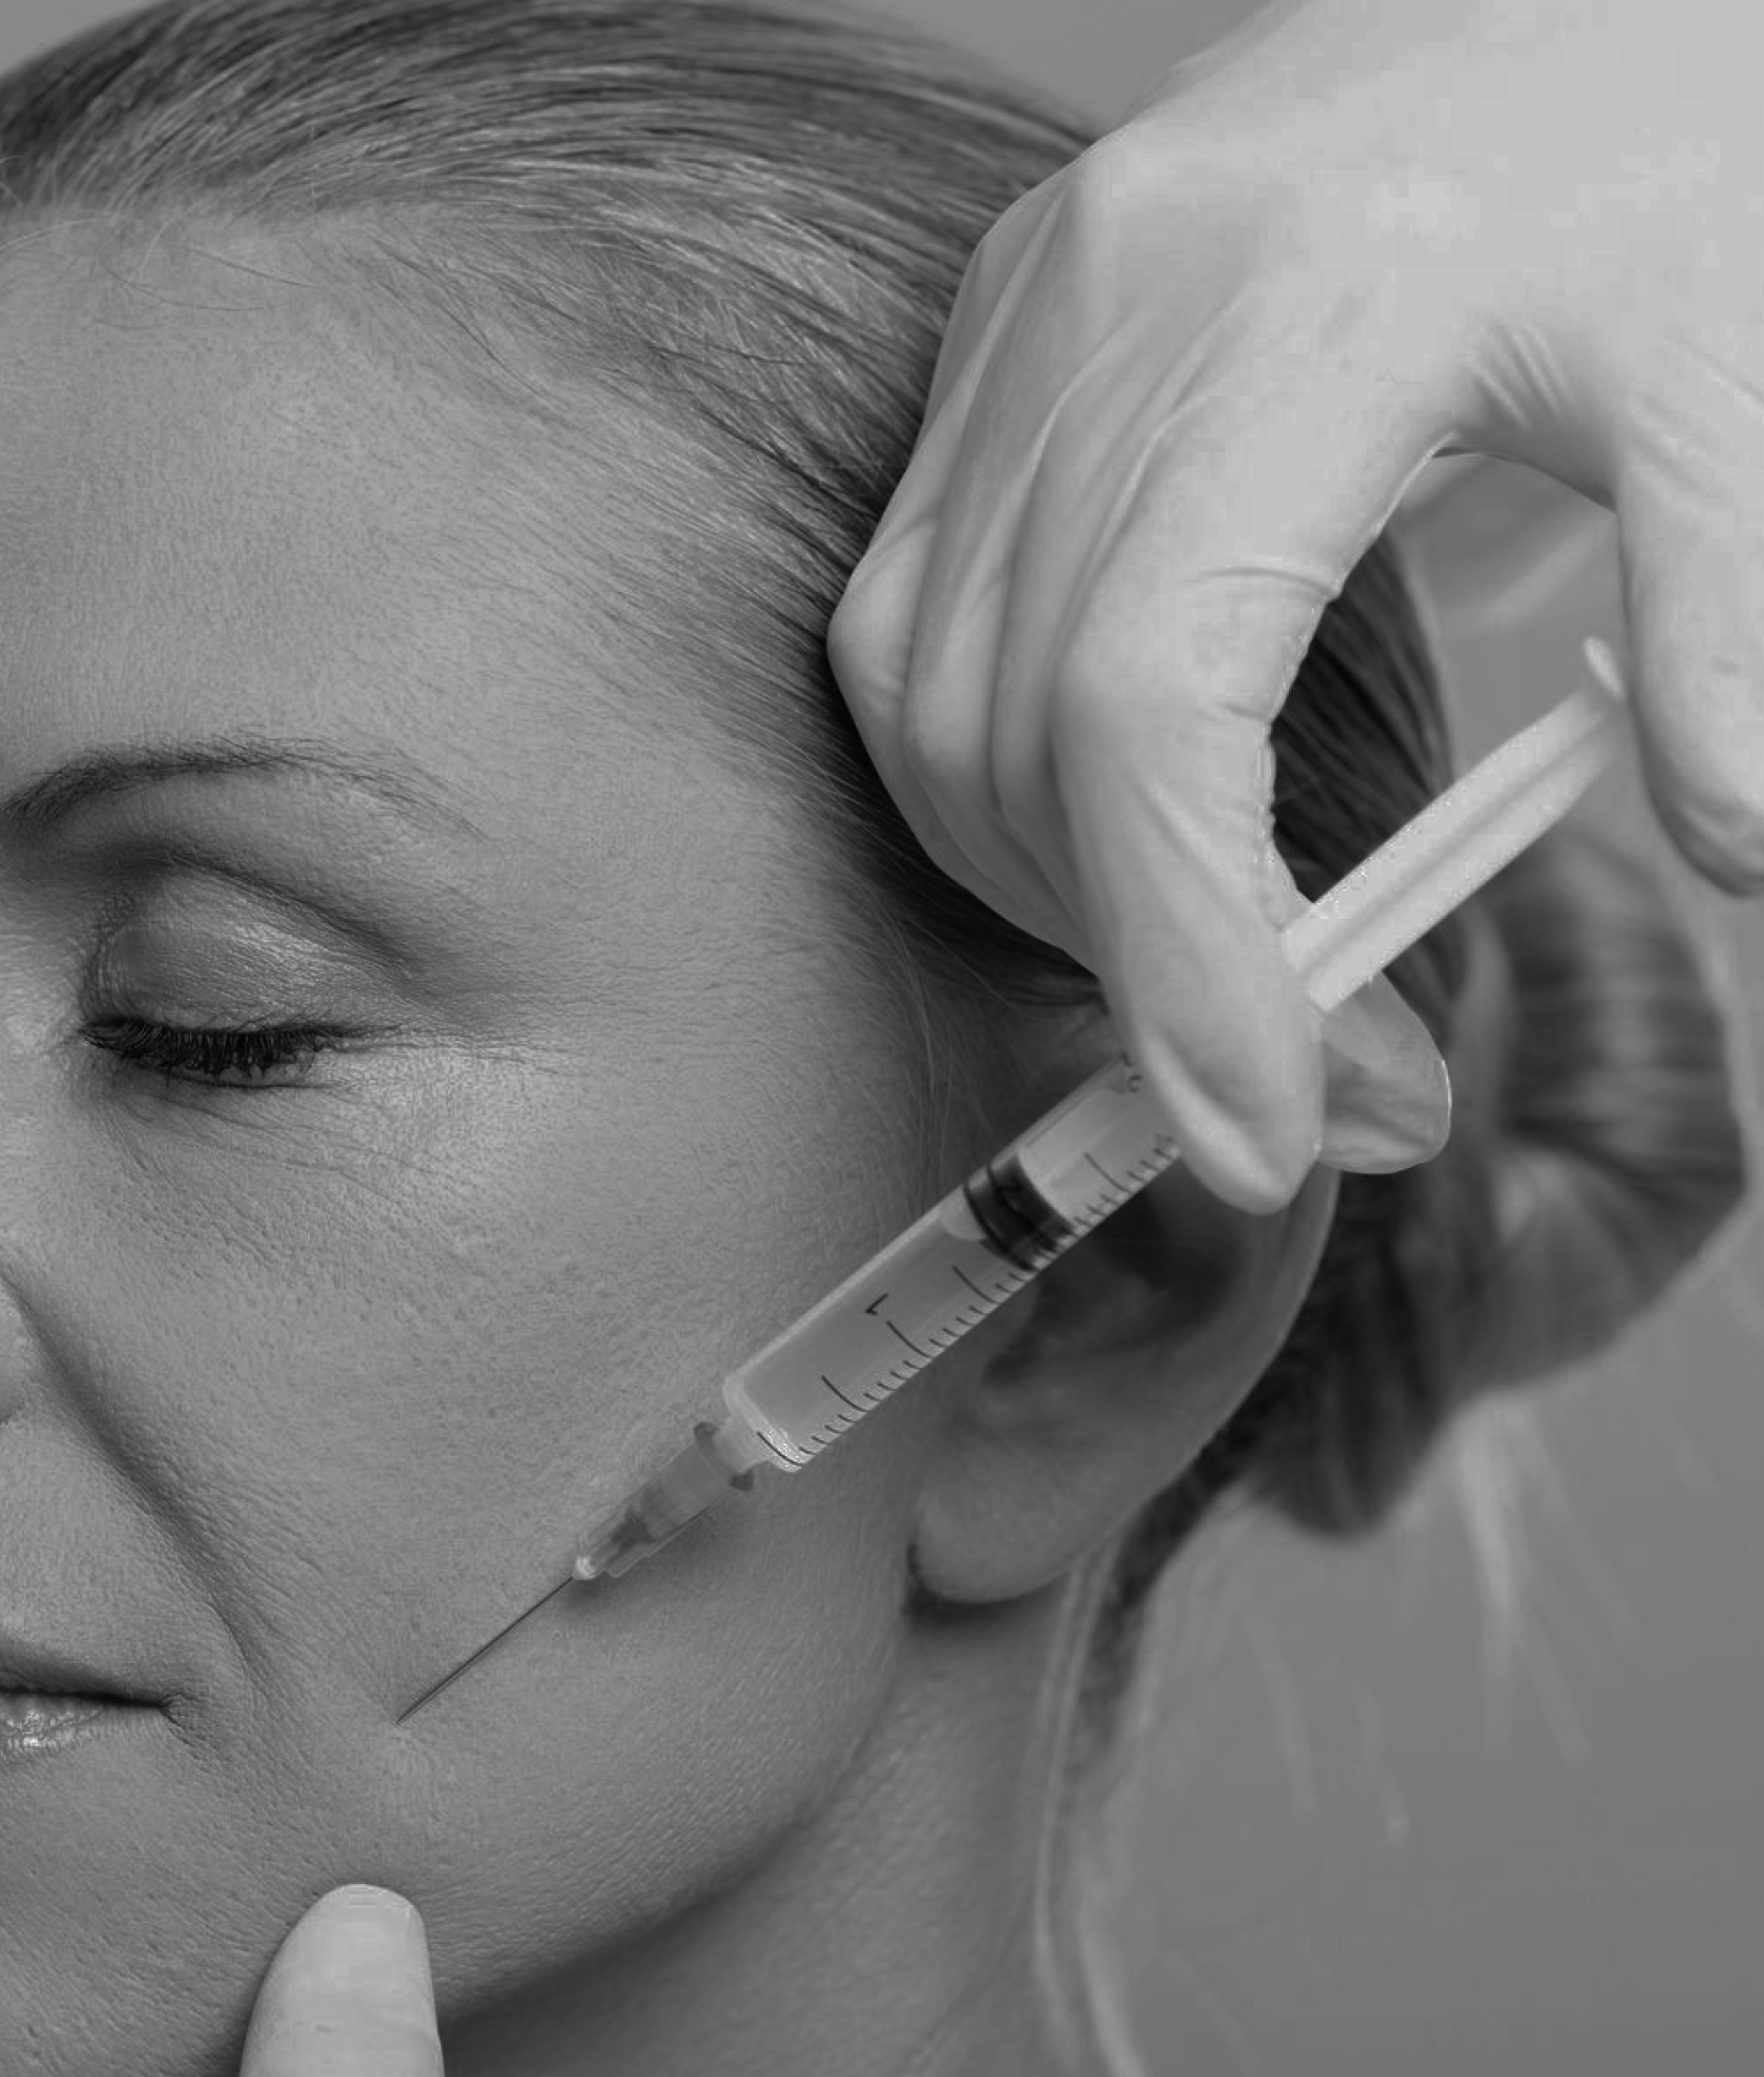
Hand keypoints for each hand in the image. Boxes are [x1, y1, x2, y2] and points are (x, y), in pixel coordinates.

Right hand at [828, 0, 1763, 1215]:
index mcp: (1286, 306)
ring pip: (928, 710)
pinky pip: (919, 637)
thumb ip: (1741, 614)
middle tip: (1322, 1102)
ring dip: (1058, 900)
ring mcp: (1017, 334)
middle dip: (1142, 971)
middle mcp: (1099, 315)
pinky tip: (1125, 849)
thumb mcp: (1742, 357)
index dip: (1182, 950)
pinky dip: (1001, 794)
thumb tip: (1733, 854)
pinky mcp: (995, 360)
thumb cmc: (1644, 123)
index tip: (1266, 1134)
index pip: (1143, 696)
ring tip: (1233, 992)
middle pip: (1014, 738)